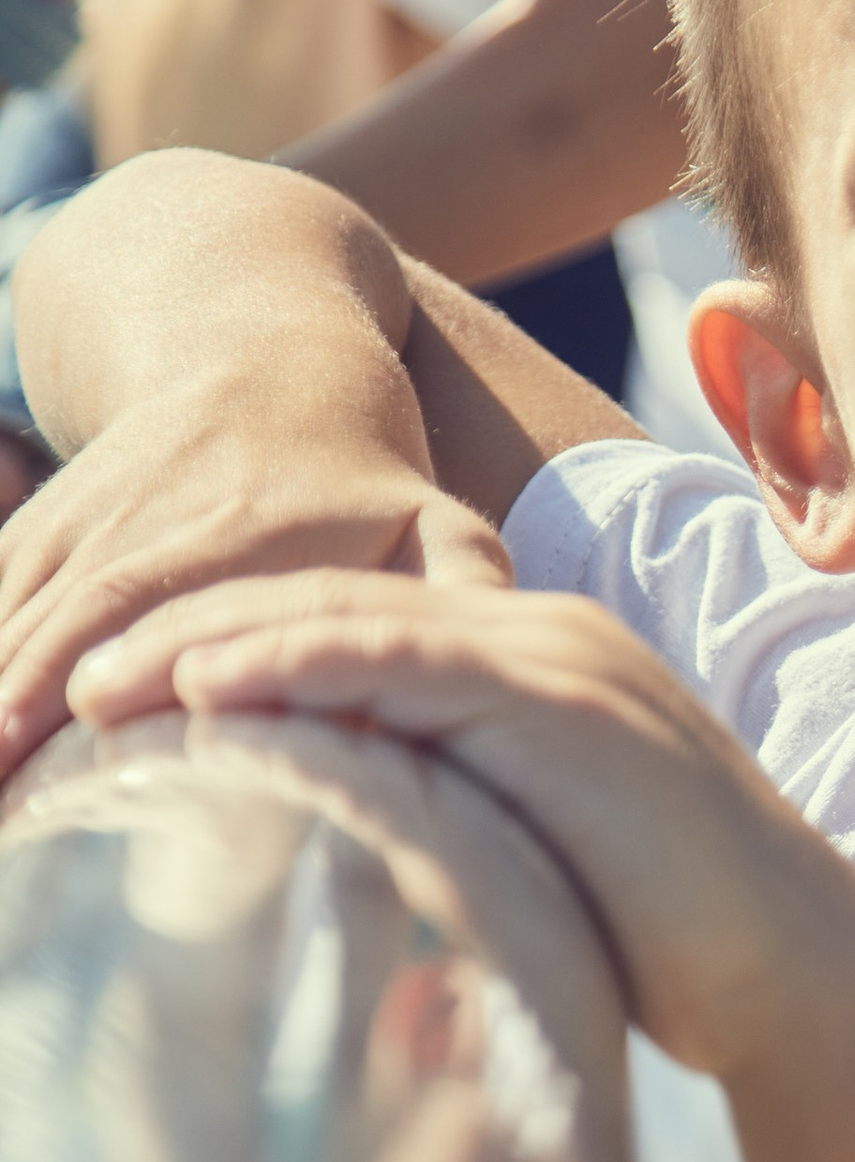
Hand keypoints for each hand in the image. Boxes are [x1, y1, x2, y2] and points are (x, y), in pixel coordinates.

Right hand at [0, 368, 504, 778]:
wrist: (257, 343)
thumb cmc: (362, 460)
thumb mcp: (431, 518)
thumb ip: (464, 592)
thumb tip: (498, 671)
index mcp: (239, 538)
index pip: (162, 615)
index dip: (117, 681)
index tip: (78, 755)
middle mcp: (140, 531)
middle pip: (62, 630)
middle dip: (15, 718)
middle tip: (3, 818)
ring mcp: (76, 527)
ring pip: (11, 622)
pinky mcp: (38, 532)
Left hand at [60, 572, 854, 1082]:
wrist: (803, 980)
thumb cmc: (671, 958)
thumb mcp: (529, 886)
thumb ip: (447, 870)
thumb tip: (372, 989)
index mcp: (528, 672)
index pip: (348, 630)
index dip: (225, 650)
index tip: (115, 699)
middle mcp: (542, 640)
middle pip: (332, 602)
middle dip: (190, 629)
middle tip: (66, 678)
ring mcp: (558, 664)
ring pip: (353, 618)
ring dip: (215, 642)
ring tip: (101, 679)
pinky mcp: (567, 707)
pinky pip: (410, 664)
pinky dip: (301, 661)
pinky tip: (210, 684)